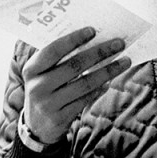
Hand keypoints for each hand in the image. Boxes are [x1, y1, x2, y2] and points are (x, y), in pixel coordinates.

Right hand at [22, 28, 130, 145]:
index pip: (53, 50)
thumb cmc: (45, 89)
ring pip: (85, 84)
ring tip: (125, 61)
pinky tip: (110, 80)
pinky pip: (86, 99)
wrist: (36, 127)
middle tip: (119, 44)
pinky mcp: (61, 118)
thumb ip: (60, 58)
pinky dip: (100, 88)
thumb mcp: (43, 74)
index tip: (93, 30)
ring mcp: (49, 104)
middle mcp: (38, 86)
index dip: (73, 39)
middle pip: (74, 65)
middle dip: (99, 53)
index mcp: (31, 69)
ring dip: (107, 71)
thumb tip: (94, 40)